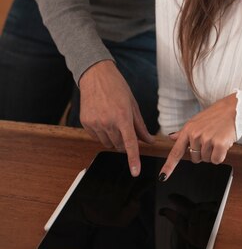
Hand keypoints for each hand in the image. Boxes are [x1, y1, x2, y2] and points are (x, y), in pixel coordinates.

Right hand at [79, 60, 153, 176]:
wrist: (95, 76)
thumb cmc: (117, 87)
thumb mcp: (132, 104)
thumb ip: (140, 125)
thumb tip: (149, 141)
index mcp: (122, 116)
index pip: (130, 143)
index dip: (133, 159)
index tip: (135, 172)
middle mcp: (108, 122)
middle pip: (119, 145)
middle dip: (124, 141)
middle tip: (125, 127)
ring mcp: (95, 123)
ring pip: (107, 143)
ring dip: (113, 138)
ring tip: (113, 120)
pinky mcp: (86, 123)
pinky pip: (96, 137)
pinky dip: (102, 133)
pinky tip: (102, 118)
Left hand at [159, 93, 236, 180]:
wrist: (233, 109)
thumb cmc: (215, 115)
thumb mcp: (196, 121)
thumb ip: (183, 133)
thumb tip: (172, 137)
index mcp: (188, 129)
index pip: (176, 151)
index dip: (169, 166)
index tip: (163, 176)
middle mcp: (196, 135)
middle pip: (195, 158)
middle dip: (203, 152)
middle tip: (210, 139)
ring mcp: (207, 139)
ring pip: (207, 160)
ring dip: (212, 153)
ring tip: (217, 138)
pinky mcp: (219, 144)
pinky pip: (216, 160)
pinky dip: (220, 155)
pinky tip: (222, 143)